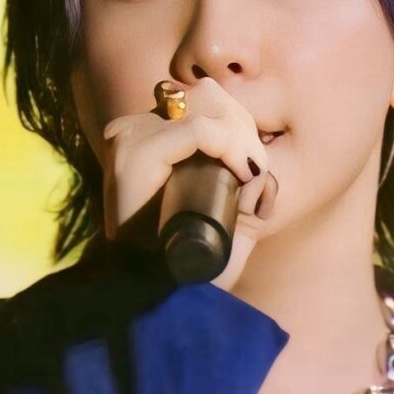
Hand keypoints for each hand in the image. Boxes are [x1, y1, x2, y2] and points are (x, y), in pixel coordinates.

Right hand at [100, 76, 277, 288]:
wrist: (157, 298)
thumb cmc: (187, 262)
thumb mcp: (224, 221)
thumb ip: (243, 197)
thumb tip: (263, 178)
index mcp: (148, 136)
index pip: (204, 100)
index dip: (240, 125)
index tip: (254, 170)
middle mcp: (134, 129)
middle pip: (208, 95)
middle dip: (243, 127)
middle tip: (252, 173)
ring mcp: (130, 137)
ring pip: (206, 105)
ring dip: (239, 137)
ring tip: (246, 174)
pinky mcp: (136, 153)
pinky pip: (198, 131)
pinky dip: (228, 146)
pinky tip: (243, 171)